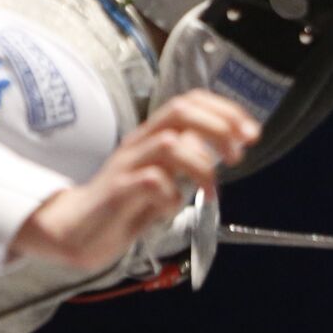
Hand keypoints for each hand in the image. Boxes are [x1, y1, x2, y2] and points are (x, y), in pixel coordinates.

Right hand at [9, 91, 260, 269]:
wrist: (81, 230)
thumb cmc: (128, 203)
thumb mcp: (168, 175)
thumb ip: (190, 158)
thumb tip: (219, 145)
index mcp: (154, 135)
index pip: (190, 102)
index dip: (226, 111)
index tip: (251, 134)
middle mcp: (140, 142)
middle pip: (180, 111)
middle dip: (219, 128)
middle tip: (237, 155)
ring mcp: (127, 164)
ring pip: (169, 143)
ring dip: (201, 166)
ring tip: (210, 190)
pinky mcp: (117, 191)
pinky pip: (152, 181)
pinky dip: (172, 195)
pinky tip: (171, 207)